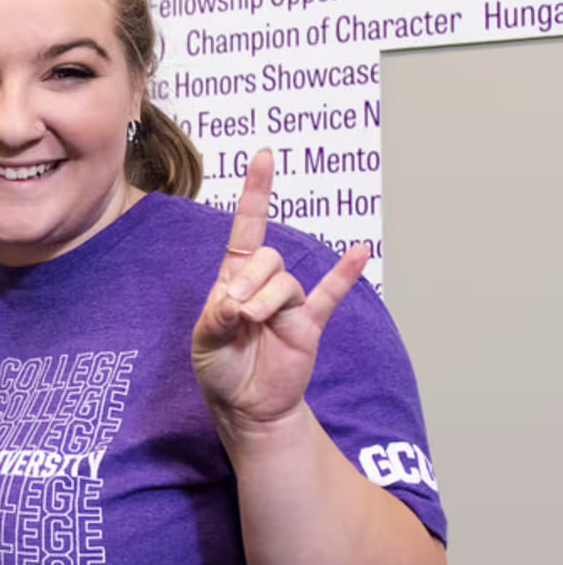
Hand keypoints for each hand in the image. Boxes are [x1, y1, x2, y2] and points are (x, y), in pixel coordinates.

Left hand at [191, 149, 369, 430]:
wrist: (247, 407)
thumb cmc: (220, 370)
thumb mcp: (205, 342)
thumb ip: (216, 317)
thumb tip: (236, 300)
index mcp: (232, 281)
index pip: (245, 230)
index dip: (255, 194)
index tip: (263, 157)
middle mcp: (262, 285)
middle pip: (266, 256)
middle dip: (251, 280)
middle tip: (239, 311)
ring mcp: (288, 304)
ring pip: (286, 282)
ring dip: (268, 299)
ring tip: (254, 323)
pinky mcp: (309, 325)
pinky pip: (330, 295)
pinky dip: (345, 274)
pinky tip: (360, 251)